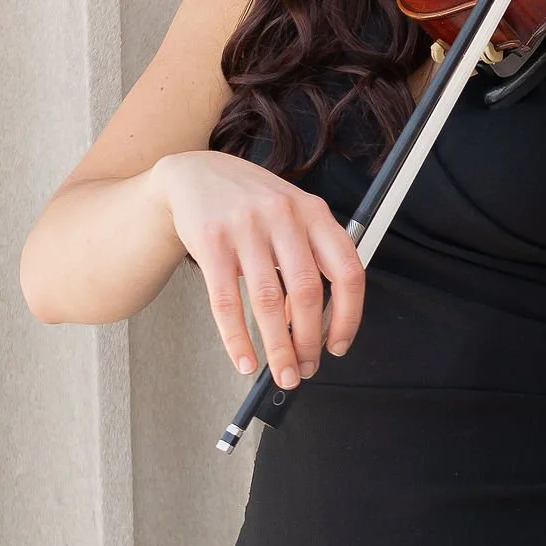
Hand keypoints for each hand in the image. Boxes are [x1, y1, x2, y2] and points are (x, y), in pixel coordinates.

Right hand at [150, 149, 364, 388]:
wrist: (196, 173)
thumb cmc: (251, 201)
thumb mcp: (292, 214)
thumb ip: (309, 256)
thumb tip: (315, 322)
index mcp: (314, 212)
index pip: (347, 270)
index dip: (349, 316)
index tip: (339, 345)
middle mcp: (284, 217)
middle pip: (307, 292)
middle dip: (308, 341)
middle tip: (305, 368)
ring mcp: (246, 228)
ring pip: (268, 303)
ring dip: (277, 348)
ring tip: (281, 372)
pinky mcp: (211, 243)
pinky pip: (226, 302)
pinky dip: (237, 339)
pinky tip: (244, 359)